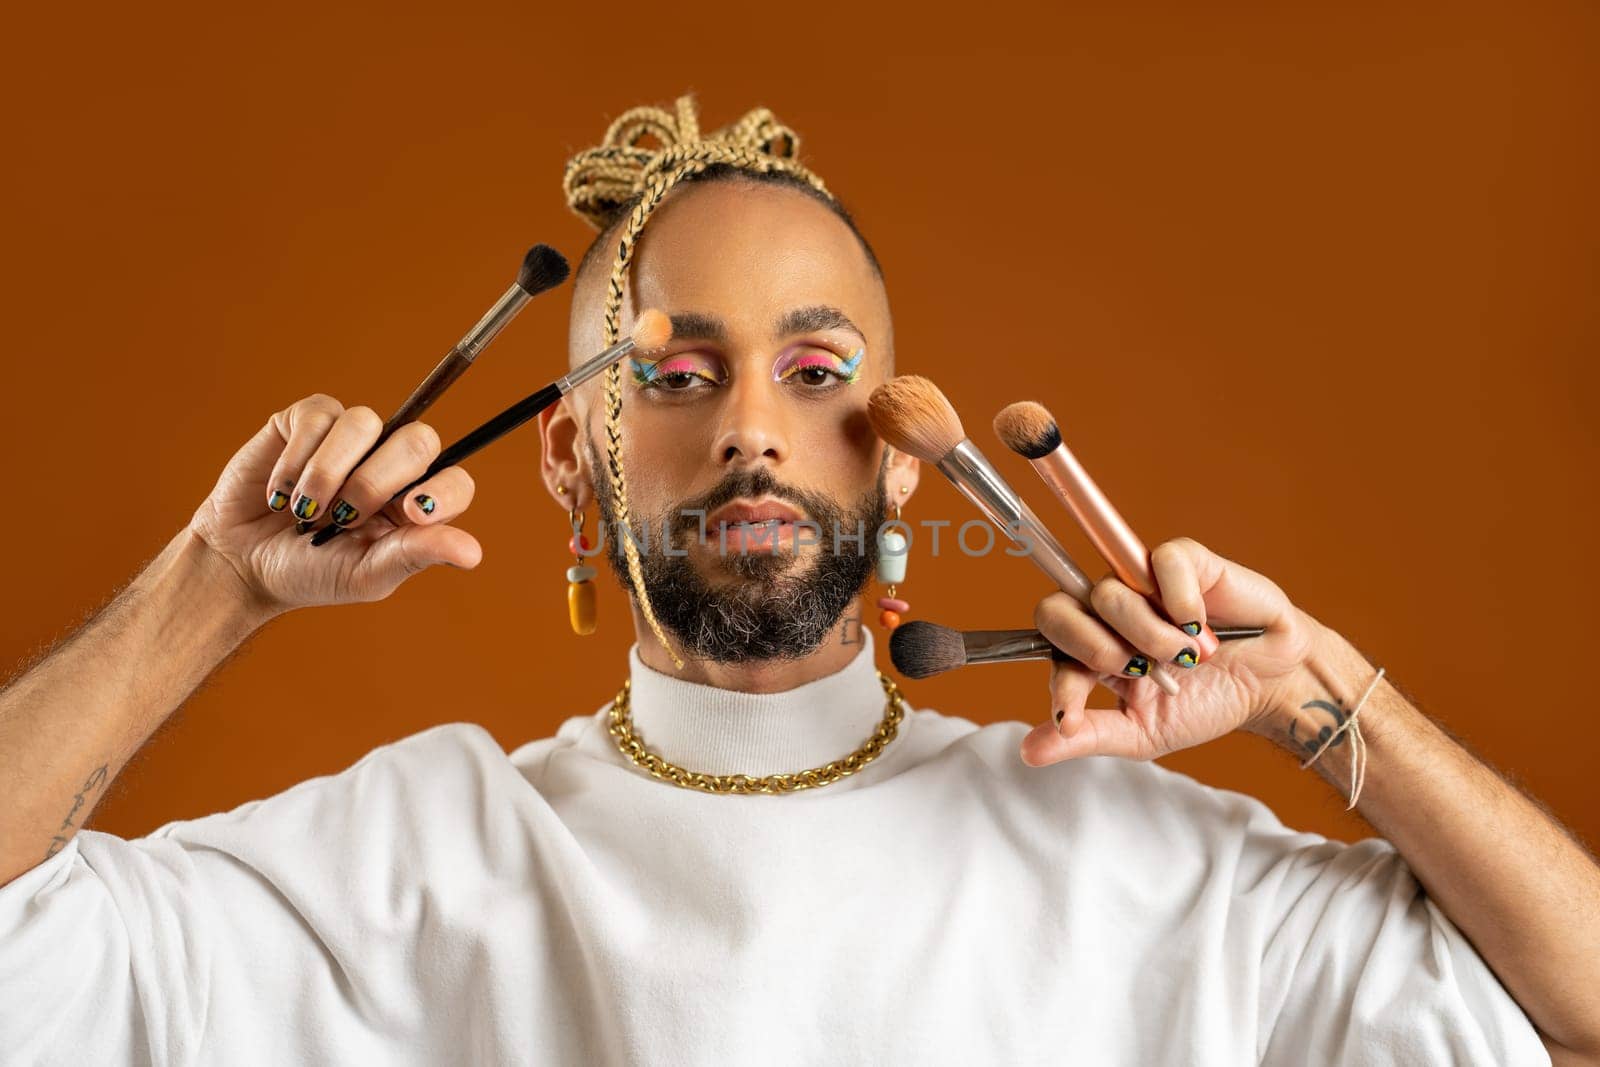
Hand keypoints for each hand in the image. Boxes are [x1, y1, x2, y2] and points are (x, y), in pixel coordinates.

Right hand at [187, 393, 481, 617]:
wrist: (241, 564)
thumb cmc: (310, 573)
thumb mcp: (366, 575)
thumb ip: (417, 554)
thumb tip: (473, 553)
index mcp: (414, 501)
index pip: (456, 479)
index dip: (441, 491)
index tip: (410, 513)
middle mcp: (390, 463)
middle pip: (420, 439)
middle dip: (376, 482)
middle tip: (344, 517)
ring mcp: (351, 437)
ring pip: (364, 422)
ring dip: (328, 474)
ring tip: (304, 511)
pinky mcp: (306, 421)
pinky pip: (317, 418)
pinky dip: (294, 462)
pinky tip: (280, 494)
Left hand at [1020, 537, 1320, 766]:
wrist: (1270, 686)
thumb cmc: (1206, 703)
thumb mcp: (1143, 733)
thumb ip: (1088, 736)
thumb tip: (1029, 751)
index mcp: (1092, 649)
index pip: (1048, 651)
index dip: (1059, 682)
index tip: (1072, 716)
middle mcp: (1106, 612)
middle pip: (1055, 609)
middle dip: (1092, 649)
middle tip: (1135, 671)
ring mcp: (1139, 582)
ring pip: (1108, 594)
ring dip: (1149, 637)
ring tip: (1185, 659)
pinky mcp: (1181, 560)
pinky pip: (1159, 564)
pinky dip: (1180, 601)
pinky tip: (1200, 627)